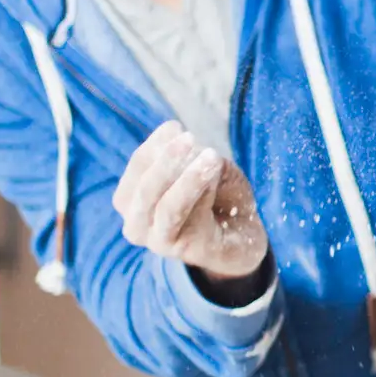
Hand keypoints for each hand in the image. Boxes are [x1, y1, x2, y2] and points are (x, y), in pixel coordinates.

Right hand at [112, 123, 267, 278]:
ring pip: (164, 206)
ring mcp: (157, 241)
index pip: (137, 166)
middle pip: (142, 188)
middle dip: (165, 159)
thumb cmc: (218, 196)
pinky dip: (201, 191)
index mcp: (132, 200)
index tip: (175, 127)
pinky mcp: (183, 249)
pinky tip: (216, 172)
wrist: (243, 235)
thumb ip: (189, 155)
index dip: (155, 145)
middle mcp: (136, 224)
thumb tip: (180, 141)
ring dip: (188, 177)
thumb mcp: (203, 167)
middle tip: (189, 138)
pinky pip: (189, 218)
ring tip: (211, 157)